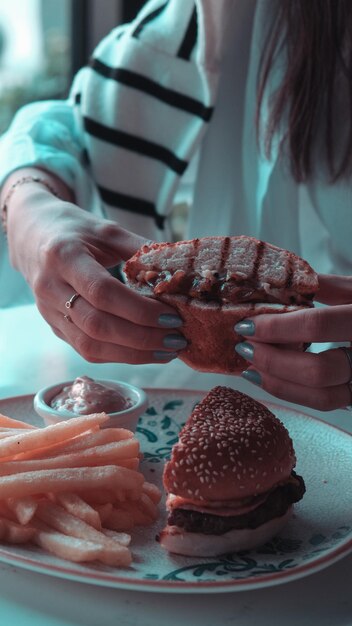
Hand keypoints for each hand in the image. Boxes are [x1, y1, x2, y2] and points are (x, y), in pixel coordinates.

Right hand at [6, 183, 185, 363]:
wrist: (32, 237)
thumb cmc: (74, 230)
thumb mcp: (107, 230)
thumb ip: (141, 249)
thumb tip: (181, 271)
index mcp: (64, 257)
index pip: (103, 292)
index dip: (139, 310)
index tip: (172, 317)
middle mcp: (50, 288)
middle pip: (97, 326)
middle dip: (142, 338)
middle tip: (177, 339)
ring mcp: (49, 312)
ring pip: (91, 346)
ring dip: (134, 354)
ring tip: (167, 351)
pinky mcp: (55, 327)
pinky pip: (87, 350)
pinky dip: (120, 355)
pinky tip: (146, 352)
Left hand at [234, 274, 351, 410]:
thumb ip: (322, 286)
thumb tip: (276, 284)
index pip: (317, 325)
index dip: (276, 327)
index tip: (245, 324)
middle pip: (318, 370)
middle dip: (273, 361)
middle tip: (244, 347)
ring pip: (322, 397)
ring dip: (278, 384)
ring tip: (250, 367)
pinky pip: (325, 403)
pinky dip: (293, 393)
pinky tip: (271, 379)